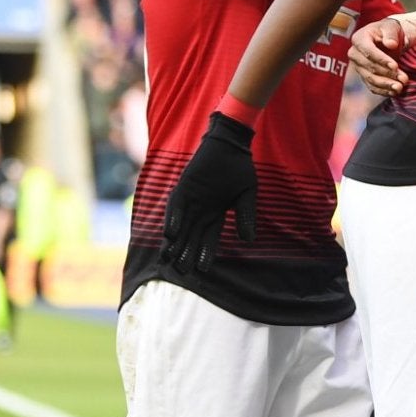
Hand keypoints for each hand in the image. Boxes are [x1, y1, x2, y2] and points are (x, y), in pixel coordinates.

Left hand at [162, 112, 257, 273]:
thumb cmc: (240, 168)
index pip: (208, 238)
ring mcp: (190, 198)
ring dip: (174, 242)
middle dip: (184, 253)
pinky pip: (175, 205)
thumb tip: (248, 240)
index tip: (200, 271)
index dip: (203, 254)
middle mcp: (200, 209)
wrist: (230, 144)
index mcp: (215, 213)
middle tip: (178, 272)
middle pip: (191, 236)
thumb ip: (246, 217)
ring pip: (180, 225)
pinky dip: (173, 219)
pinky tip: (170, 234)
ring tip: (167, 259)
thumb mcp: (247, 196)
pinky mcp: (183, 186)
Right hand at [350, 11, 415, 95]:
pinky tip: (395, 92)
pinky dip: (383, 91)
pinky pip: (372, 87)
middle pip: (370, 67)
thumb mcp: (391, 27)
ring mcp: (359, 67)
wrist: (388, 39)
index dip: (381, 60)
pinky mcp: (365, 77)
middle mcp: (355, 54)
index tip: (395, 66)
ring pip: (371, 79)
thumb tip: (390, 44)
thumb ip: (391, 34)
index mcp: (359, 39)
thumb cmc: (389, 31)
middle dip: (388, 74)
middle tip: (404, 78)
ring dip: (386, 85)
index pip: (368, 51)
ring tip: (400, 87)